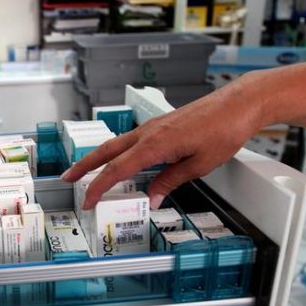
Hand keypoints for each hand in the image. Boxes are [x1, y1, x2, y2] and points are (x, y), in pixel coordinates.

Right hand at [61, 72, 267, 209]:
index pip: (117, 169)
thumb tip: (153, 198)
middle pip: (106, 151)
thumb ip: (171, 181)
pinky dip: (117, 152)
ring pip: (116, 144)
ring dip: (98, 158)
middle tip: (67, 179)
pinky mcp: (159, 125)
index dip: (98, 187)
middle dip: (84, 166)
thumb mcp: (200, 165)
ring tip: (85, 171)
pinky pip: (130, 140)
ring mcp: (152, 127)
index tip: (87, 201)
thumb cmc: (224, 130)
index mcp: (155, 144)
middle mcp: (148, 133)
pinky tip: (119, 160)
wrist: (238, 104)